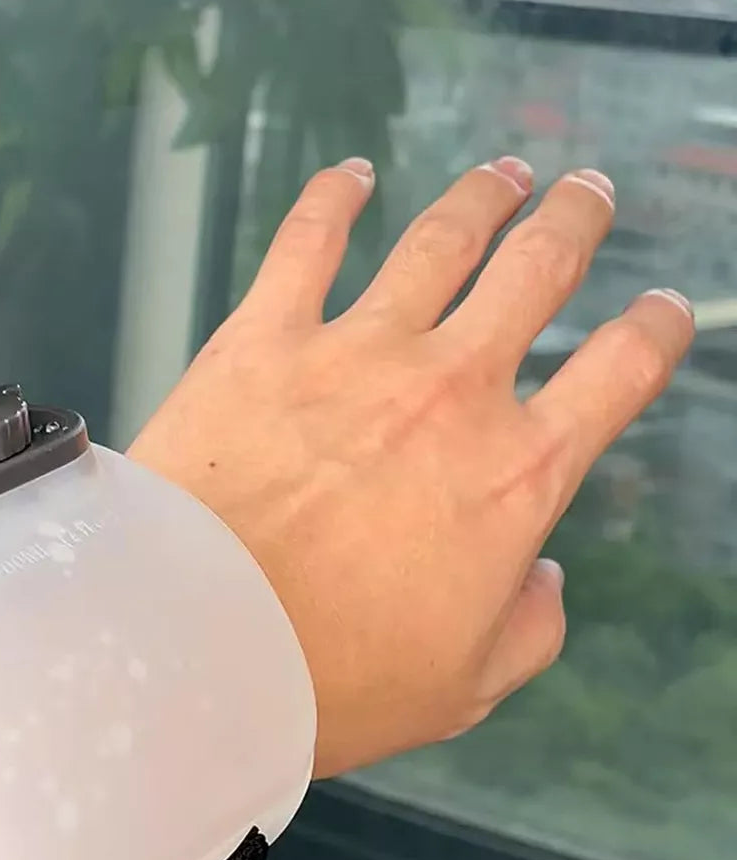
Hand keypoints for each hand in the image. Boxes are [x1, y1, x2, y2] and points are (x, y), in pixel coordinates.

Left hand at [128, 157, 694, 777]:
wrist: (197, 642)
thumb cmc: (329, 678)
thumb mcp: (464, 686)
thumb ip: (529, 628)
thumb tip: (543, 578)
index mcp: (515, 473)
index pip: (619, 374)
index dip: (654, 331)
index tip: (662, 308)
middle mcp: (450, 390)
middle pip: (537, 274)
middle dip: (573, 224)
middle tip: (587, 193)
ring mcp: (355, 351)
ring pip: (439, 242)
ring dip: (482, 198)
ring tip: (504, 173)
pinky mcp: (263, 337)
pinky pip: (307, 242)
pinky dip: (333, 199)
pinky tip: (352, 175)